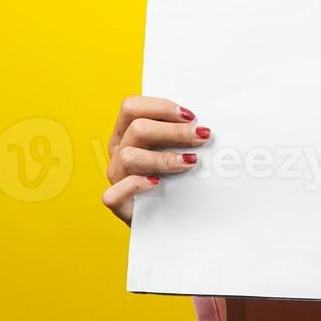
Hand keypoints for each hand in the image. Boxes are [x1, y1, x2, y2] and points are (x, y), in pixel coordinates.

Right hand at [101, 95, 210, 225]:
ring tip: (190, 161)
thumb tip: (205, 125)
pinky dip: (136, 186)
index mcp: (127, 132)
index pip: (132, 107)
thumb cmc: (173, 175)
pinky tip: (157, 184)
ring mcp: (116, 176)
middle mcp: (119, 151)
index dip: (162, 107)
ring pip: (130, 157)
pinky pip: (115, 193)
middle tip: (201, 137)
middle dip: (174, 131)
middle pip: (137, 129)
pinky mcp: (117, 203)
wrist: (166, 213)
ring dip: (164, 157)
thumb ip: (181, 133)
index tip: (191, 116)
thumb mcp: (175, 147)